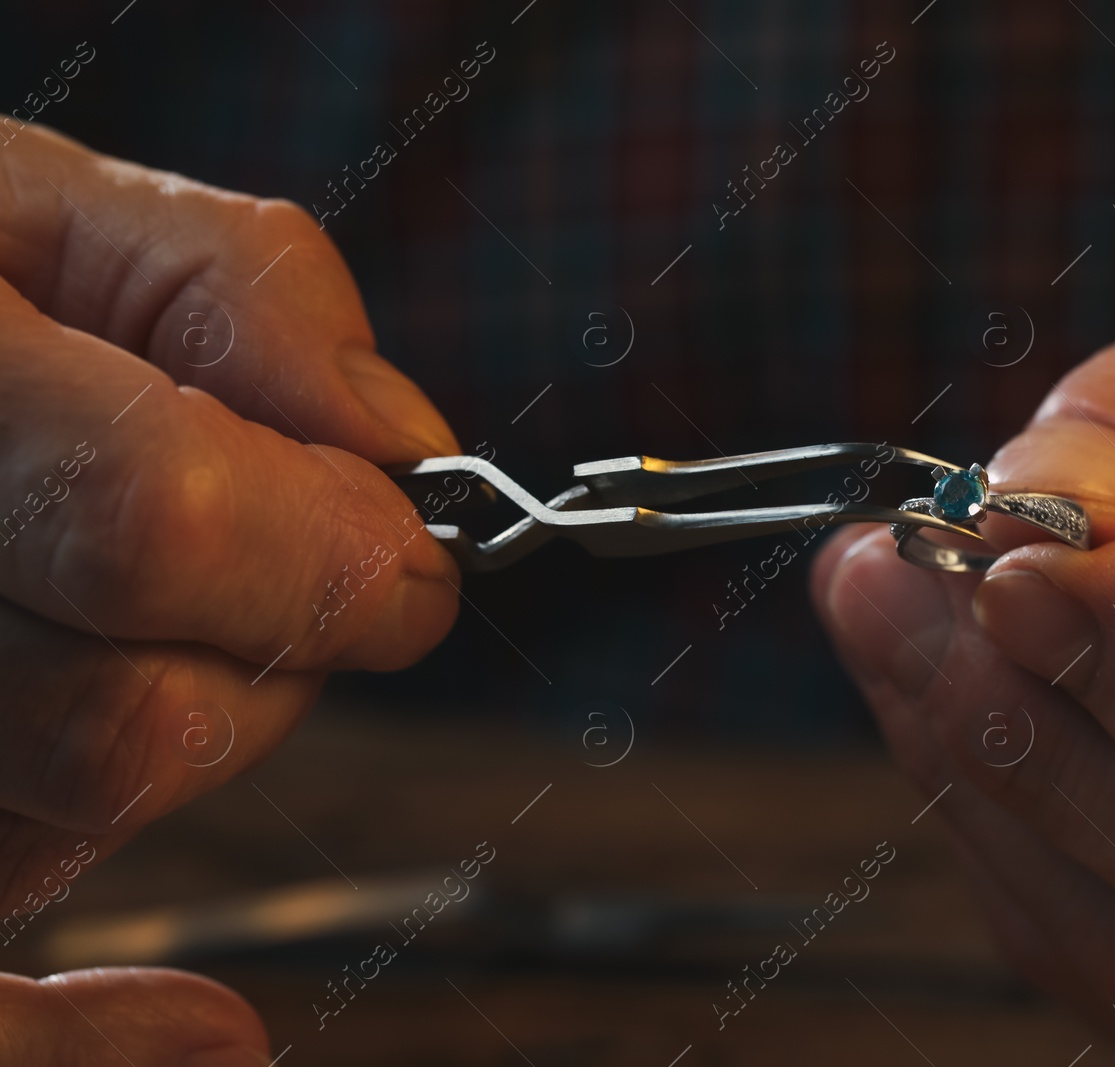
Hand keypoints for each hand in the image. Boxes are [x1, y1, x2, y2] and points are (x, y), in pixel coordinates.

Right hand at [0, 125, 459, 1060]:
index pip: (160, 525)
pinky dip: (83, 1040)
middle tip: (258, 560)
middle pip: (143, 720)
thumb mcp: (34, 205)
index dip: (336, 553)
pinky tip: (197, 1026)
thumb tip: (402, 443)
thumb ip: (236, 290)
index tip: (416, 553)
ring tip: (103, 614)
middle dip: (275, 644)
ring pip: (94, 812)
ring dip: (181, 723)